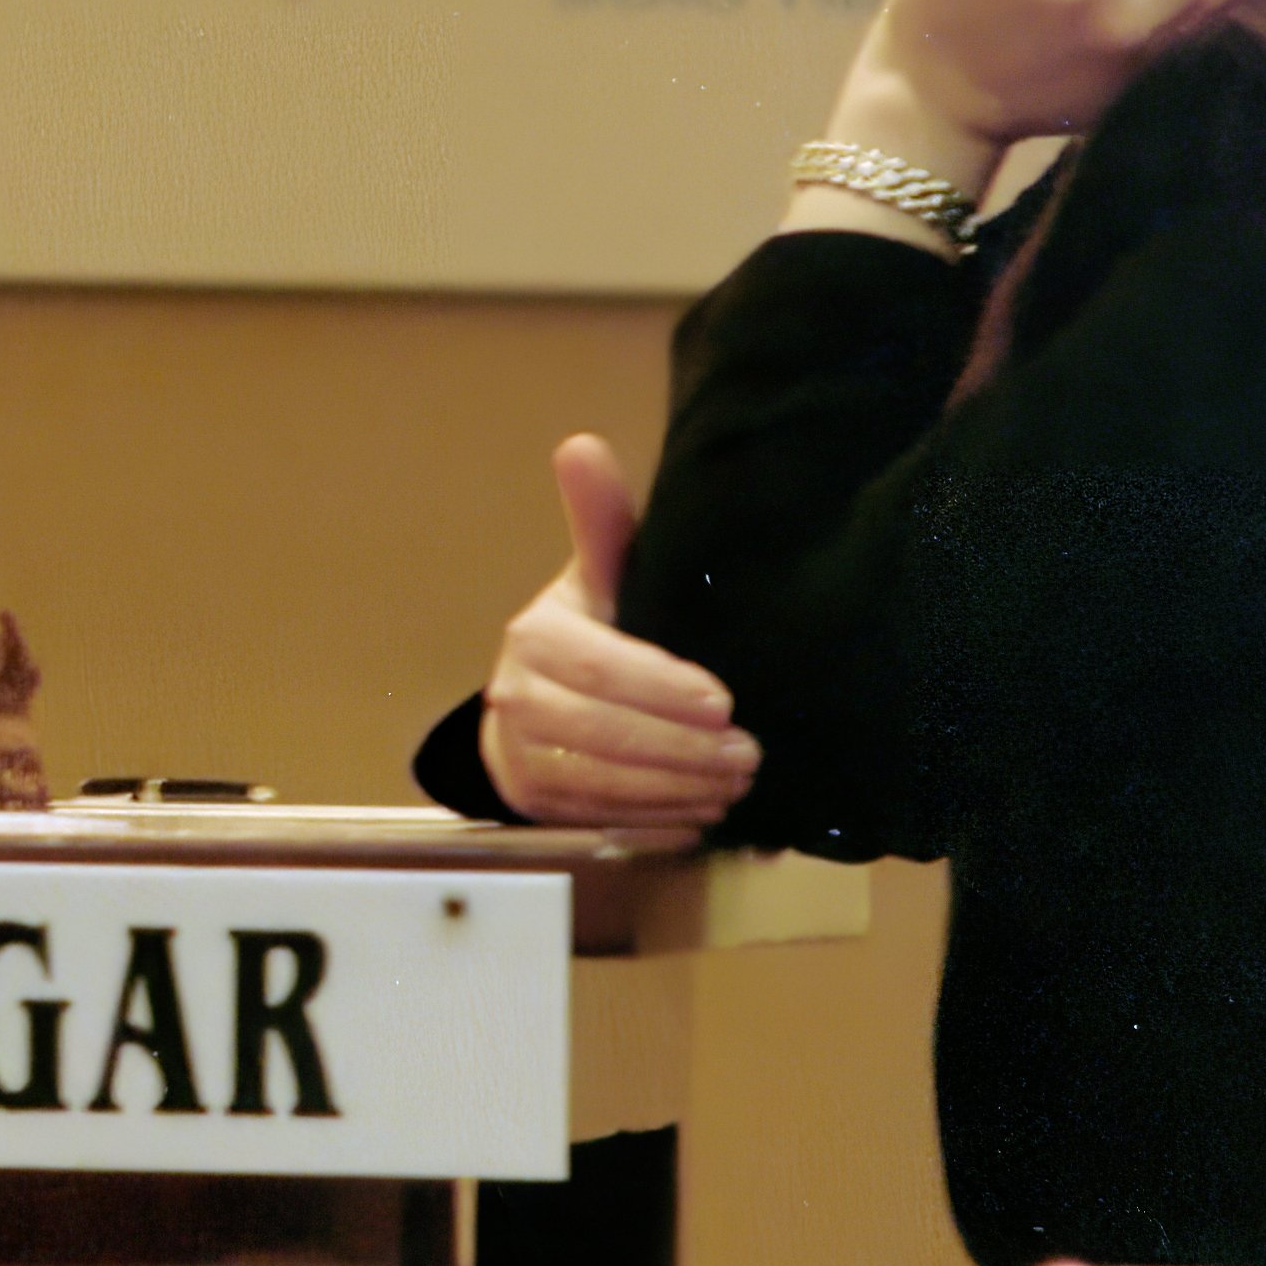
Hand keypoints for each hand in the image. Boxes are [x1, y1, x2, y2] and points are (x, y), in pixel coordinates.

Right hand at [477, 435, 758, 839]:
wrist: (533, 698)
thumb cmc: (591, 629)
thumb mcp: (600, 574)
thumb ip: (601, 520)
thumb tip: (581, 444)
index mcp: (536, 634)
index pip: (594, 665)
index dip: (658, 687)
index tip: (725, 701)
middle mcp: (515, 695)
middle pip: (598, 732)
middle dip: (681, 749)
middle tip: (750, 755)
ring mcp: (519, 755)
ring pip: (600, 782)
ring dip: (676, 788)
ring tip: (737, 784)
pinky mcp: (534, 803)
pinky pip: (598, 820)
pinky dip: (655, 821)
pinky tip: (703, 813)